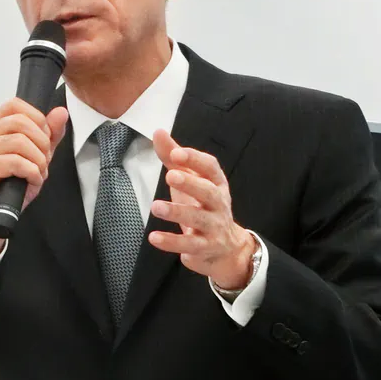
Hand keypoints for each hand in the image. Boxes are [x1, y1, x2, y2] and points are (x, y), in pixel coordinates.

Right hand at [0, 99, 68, 269]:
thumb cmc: (12, 184)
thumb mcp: (36, 155)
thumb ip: (49, 133)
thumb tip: (61, 112)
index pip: (15, 105)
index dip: (37, 120)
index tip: (44, 140)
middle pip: (20, 122)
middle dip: (41, 143)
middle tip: (43, 162)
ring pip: (20, 142)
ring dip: (38, 161)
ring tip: (38, 173)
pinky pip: (16, 162)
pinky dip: (33, 172)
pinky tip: (32, 181)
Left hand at [148, 129, 256, 289]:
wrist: (226, 248)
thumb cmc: (202, 206)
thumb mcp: (190, 180)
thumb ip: (173, 157)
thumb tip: (157, 131)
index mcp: (216, 184)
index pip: (210, 168)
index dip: (194, 159)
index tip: (176, 152)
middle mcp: (218, 204)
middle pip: (209, 192)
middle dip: (191, 183)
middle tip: (170, 175)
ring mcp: (214, 227)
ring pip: (198, 219)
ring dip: (177, 212)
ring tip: (155, 206)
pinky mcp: (205, 247)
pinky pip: (189, 245)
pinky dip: (172, 242)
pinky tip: (154, 237)